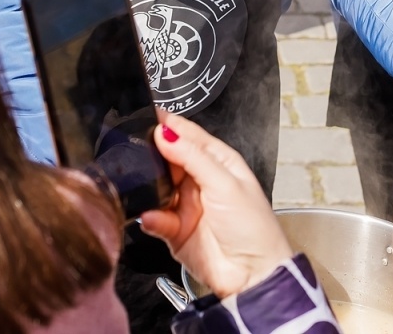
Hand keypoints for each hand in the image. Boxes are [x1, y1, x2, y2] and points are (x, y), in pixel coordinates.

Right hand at [139, 114, 291, 298]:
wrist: (252, 275)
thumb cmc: (254, 228)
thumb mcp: (225, 184)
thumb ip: (193, 157)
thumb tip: (167, 133)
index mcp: (219, 162)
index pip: (190, 136)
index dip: (170, 126)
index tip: (148, 117)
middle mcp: (201, 181)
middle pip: (169, 158)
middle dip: (152, 155)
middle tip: (138, 151)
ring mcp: (186, 205)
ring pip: (157, 186)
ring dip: (148, 187)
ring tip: (144, 185)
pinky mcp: (175, 230)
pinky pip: (154, 218)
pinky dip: (150, 217)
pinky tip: (152, 216)